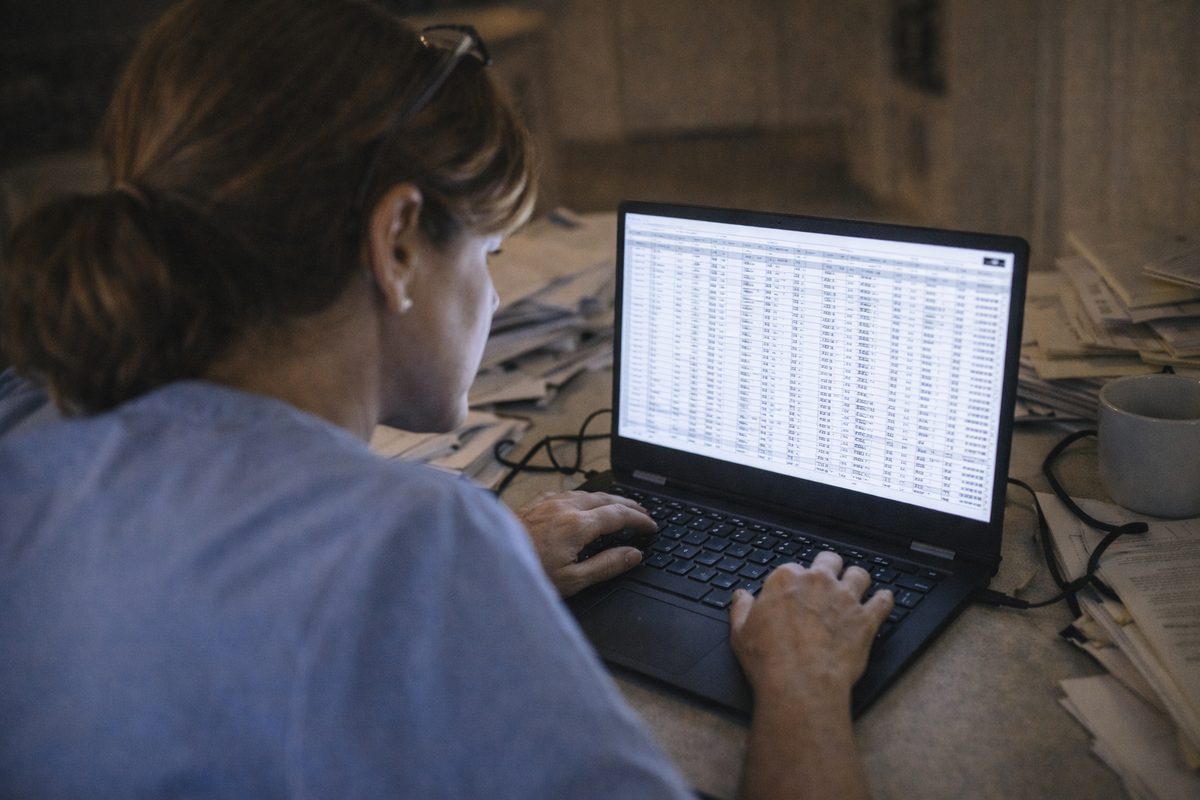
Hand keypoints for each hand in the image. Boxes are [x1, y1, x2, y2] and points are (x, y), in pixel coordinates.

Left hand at [515, 490, 656, 597]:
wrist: (488, 562)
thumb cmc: (528, 573)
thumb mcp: (572, 580)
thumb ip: (606, 565)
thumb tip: (633, 555)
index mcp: (577, 526)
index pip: (619, 516)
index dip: (639, 520)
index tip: (651, 526)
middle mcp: (565, 508)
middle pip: (606, 498)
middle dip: (629, 504)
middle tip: (644, 512)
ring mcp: (548, 502)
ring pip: (587, 493)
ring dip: (608, 498)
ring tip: (620, 506)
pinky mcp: (535, 503)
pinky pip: (567, 493)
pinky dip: (585, 497)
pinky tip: (584, 503)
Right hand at [729, 551, 892, 700]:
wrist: (800, 683)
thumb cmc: (769, 659)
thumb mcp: (740, 632)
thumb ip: (741, 608)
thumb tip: (741, 596)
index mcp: (785, 580)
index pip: (792, 568)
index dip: (794, 581)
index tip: (794, 592)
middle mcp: (817, 581)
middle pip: (829, 561)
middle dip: (829, 568)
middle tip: (828, 580)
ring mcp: (845, 598)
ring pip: (859, 574)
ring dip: (857, 580)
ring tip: (856, 587)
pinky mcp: (866, 619)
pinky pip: (883, 601)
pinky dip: (884, 601)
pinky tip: (883, 601)